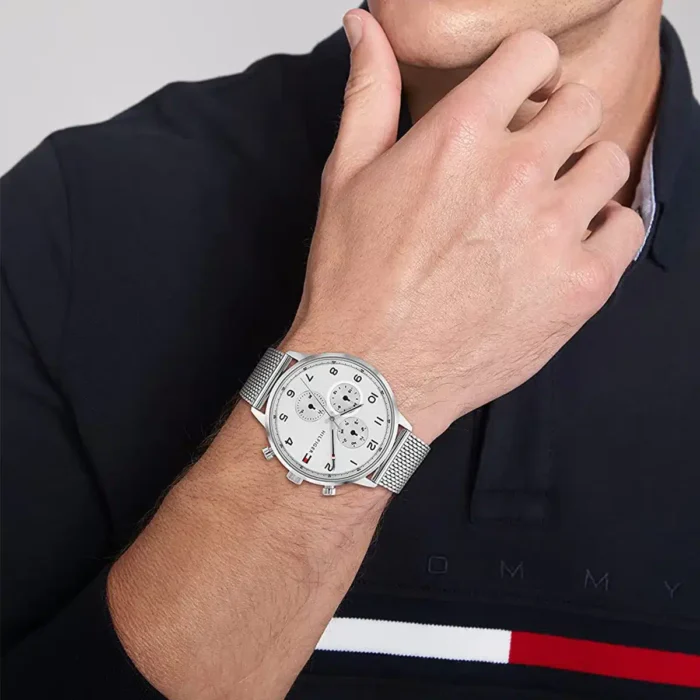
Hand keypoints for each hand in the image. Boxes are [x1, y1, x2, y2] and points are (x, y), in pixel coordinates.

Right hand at [281, 9, 643, 443]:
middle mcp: (516, 174)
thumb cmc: (354, 280)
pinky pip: (627, 229)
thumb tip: (364, 25)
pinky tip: (564, 248)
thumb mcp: (346, 176)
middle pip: (582, 106)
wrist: (372, 372)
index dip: (527, 74)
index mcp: (459, 135)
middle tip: (528, 163)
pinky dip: (604, 232)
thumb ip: (369, 92)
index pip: (533, 55)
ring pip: (609, 164)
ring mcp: (554, 232)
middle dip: (557, 125)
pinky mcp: (580, 287)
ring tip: (545, 209)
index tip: (519, 100)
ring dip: (582, 176)